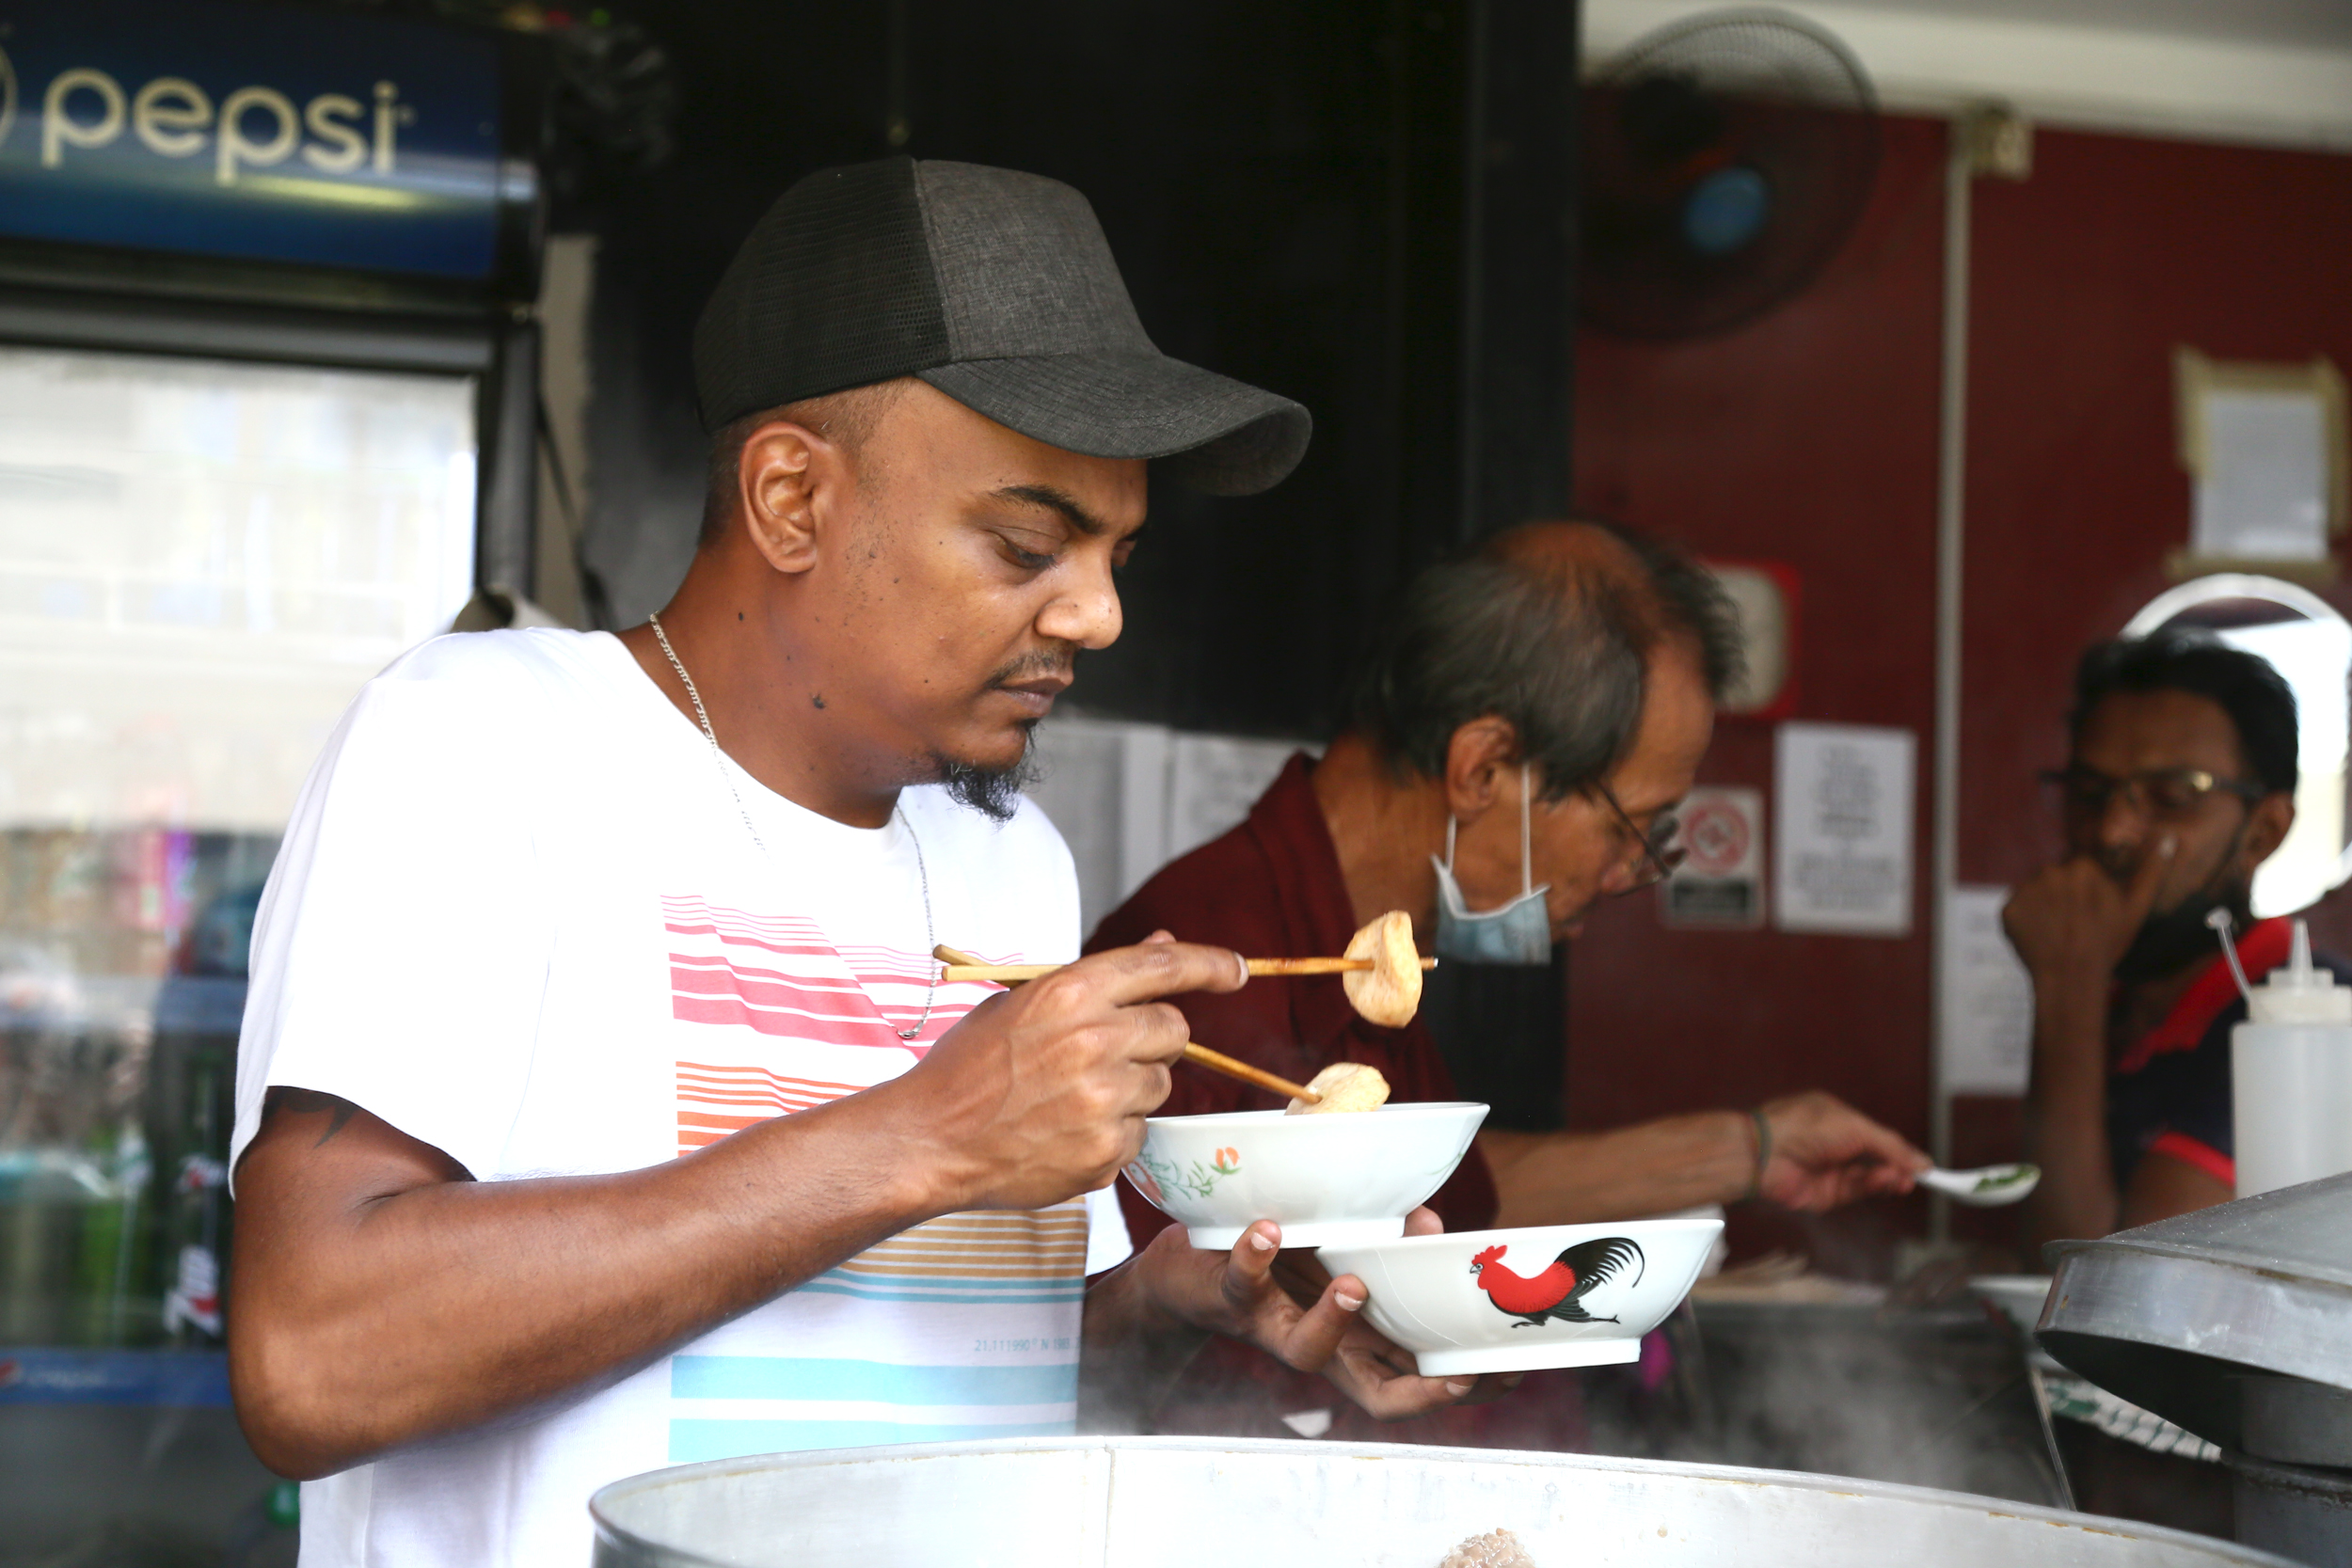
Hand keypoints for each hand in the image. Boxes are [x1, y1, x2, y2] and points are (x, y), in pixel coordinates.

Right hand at [888, 934, 1244, 1210]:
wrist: (929, 1141)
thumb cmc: (969, 1067)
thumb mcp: (1021, 1002)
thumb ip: (1097, 978)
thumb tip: (1162, 945)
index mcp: (1070, 995)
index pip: (1164, 967)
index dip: (1210, 964)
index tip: (1237, 970)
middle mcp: (1095, 1043)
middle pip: (1173, 1030)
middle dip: (1153, 1039)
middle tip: (1109, 1051)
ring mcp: (1104, 1102)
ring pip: (1161, 1085)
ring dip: (1133, 1087)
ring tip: (1073, 1096)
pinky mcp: (1106, 1153)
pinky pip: (1139, 1132)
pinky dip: (1114, 1132)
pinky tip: (1065, 1130)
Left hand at [1131, 1207, 1520, 1418]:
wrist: (1182, 1266)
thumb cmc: (1274, 1262)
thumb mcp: (1340, 1247)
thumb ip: (1386, 1239)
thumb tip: (1427, 1221)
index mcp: (1354, 1340)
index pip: (1416, 1380)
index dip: (1462, 1388)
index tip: (1511, 1373)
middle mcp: (1320, 1346)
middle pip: (1378, 1393)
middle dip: (1425, 1391)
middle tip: (1462, 1373)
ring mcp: (1274, 1327)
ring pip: (1307, 1350)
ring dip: (1334, 1321)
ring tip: (1354, 1284)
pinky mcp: (1229, 1296)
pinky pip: (1242, 1282)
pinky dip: (1256, 1256)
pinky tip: (1268, 1228)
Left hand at [1756, 1092, 1929, 1210]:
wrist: (1766, 1153)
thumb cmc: (1802, 1127)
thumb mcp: (1856, 1127)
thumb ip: (1890, 1146)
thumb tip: (1920, 1160)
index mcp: (1838, 1119)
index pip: (1876, 1136)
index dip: (1899, 1149)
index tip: (1923, 1163)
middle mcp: (1834, 1144)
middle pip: (1876, 1159)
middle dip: (1898, 1166)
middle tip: (1918, 1174)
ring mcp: (1830, 1169)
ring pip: (1869, 1178)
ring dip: (1889, 1177)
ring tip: (1903, 1178)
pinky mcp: (1826, 1193)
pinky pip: (1856, 1191)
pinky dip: (1873, 1186)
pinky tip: (1885, 1181)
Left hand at [2002, 839, 2173, 987]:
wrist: (2071, 976)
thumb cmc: (2107, 944)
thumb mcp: (2135, 908)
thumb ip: (2150, 870)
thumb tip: (2167, 837)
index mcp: (2083, 867)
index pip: (2079, 873)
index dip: (2084, 895)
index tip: (2089, 915)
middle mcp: (2052, 870)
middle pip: (2055, 880)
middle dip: (2061, 899)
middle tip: (2072, 927)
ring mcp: (2027, 889)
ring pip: (2034, 894)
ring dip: (2041, 908)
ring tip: (2055, 933)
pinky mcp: (2007, 908)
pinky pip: (2016, 910)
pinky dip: (2023, 922)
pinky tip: (2037, 938)